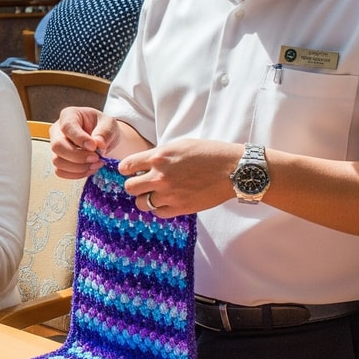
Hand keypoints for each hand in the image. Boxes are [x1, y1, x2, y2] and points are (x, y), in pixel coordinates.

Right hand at [50, 106, 124, 178]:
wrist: (103, 140)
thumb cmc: (103, 128)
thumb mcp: (110, 124)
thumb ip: (105, 132)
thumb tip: (98, 144)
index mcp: (69, 115)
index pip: (67, 127)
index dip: (79, 138)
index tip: (94, 146)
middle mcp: (58, 130)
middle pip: (57, 146)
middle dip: (78, 156)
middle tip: (96, 158)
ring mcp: (56, 147)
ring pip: (58, 161)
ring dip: (79, 167)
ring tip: (96, 163)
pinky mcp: (59, 160)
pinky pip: (61, 172)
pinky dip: (77, 174)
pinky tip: (90, 169)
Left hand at [119, 138, 243, 216]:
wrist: (232, 170)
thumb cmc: (208, 154)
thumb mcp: (179, 145)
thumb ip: (159, 155)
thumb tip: (143, 164)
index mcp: (159, 157)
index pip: (126, 166)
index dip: (127, 169)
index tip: (131, 171)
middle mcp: (160, 176)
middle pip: (129, 188)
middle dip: (134, 185)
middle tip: (143, 184)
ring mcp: (169, 194)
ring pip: (141, 203)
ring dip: (145, 199)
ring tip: (155, 194)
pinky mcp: (180, 208)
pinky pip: (158, 213)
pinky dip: (160, 208)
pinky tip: (167, 201)